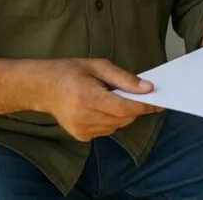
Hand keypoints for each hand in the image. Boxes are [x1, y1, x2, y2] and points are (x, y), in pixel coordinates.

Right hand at [42, 58, 161, 141]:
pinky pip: (107, 130)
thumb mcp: (99, 66)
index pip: (123, 107)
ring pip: (117, 126)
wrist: (43, 87)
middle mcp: (83, 117)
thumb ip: (124, 79)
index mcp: (87, 97)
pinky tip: (100, 107)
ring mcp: (81, 130)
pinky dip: (111, 120)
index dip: (143, 106)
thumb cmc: (71, 72)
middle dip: (134, 107)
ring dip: (122, 114)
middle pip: (123, 118)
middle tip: (133, 93)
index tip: (159, 102)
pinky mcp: (81, 136)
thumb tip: (147, 88)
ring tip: (109, 97)